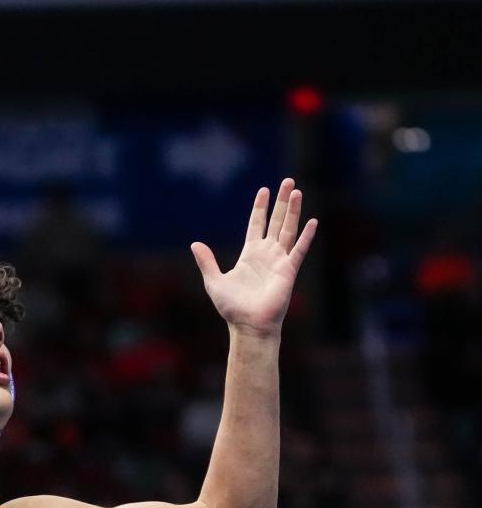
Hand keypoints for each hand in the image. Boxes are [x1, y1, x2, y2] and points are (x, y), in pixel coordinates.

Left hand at [191, 179, 316, 335]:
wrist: (248, 325)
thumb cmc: (232, 307)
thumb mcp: (214, 281)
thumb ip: (207, 261)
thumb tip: (195, 244)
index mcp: (250, 255)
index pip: (257, 225)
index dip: (260, 208)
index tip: (264, 190)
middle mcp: (267, 254)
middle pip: (276, 222)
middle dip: (282, 202)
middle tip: (288, 182)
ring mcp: (279, 261)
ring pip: (288, 230)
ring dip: (293, 211)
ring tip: (297, 191)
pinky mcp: (289, 271)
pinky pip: (299, 250)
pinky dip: (306, 236)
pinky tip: (312, 221)